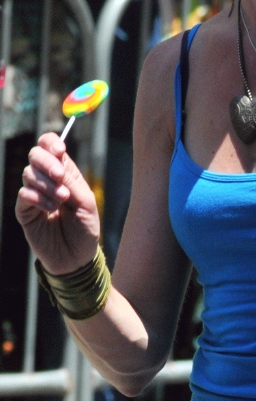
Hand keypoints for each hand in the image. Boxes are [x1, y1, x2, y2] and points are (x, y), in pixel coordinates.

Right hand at [17, 133, 102, 275]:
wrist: (76, 257)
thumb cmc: (85, 228)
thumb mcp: (86, 203)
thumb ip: (73, 182)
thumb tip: (60, 160)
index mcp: (65, 173)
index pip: (51, 147)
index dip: (51, 143)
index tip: (59, 149)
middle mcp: (47, 180)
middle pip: (35, 155)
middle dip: (47, 162)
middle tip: (61, 177)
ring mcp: (34, 194)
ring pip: (28, 174)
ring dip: (46, 183)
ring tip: (62, 199)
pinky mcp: (24, 210)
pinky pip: (23, 194)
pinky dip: (36, 197)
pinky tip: (50, 209)